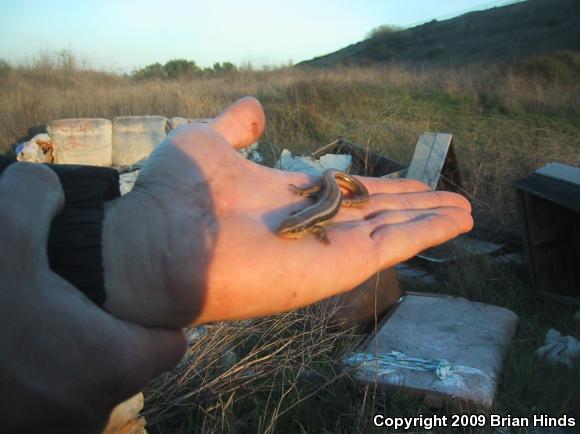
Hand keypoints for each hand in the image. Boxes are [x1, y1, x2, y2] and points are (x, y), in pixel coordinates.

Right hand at [0, 163, 184, 433]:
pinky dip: (44, 374)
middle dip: (109, 329)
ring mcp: (56, 428)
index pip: (170, 341)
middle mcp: (92, 408)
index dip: (155, 313)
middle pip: (129, 360)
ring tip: (39, 319)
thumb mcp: (2, 227)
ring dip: (72, 354)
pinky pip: (55, 398)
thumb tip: (52, 191)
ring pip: (90, 382)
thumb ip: (39, 192)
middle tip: (75, 298)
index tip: (127, 291)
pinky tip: (17, 343)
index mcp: (112, 364)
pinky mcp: (25, 431)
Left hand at [103, 97, 472, 326]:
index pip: (349, 192)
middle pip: (379, 213)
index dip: (382, 186)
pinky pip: (393, 247)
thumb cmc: (176, 194)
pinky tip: (458, 220)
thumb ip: (238, 125)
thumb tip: (256, 107)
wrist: (158, 241)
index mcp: (290, 199)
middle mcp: (314, 225)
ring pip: (393, 230)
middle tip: (455, 200)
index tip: (412, 182)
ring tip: (468, 212)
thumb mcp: (209, 141)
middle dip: (417, 206)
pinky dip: (427, 233)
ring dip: (432, 220)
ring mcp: (328, 248)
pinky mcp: (338, 267)